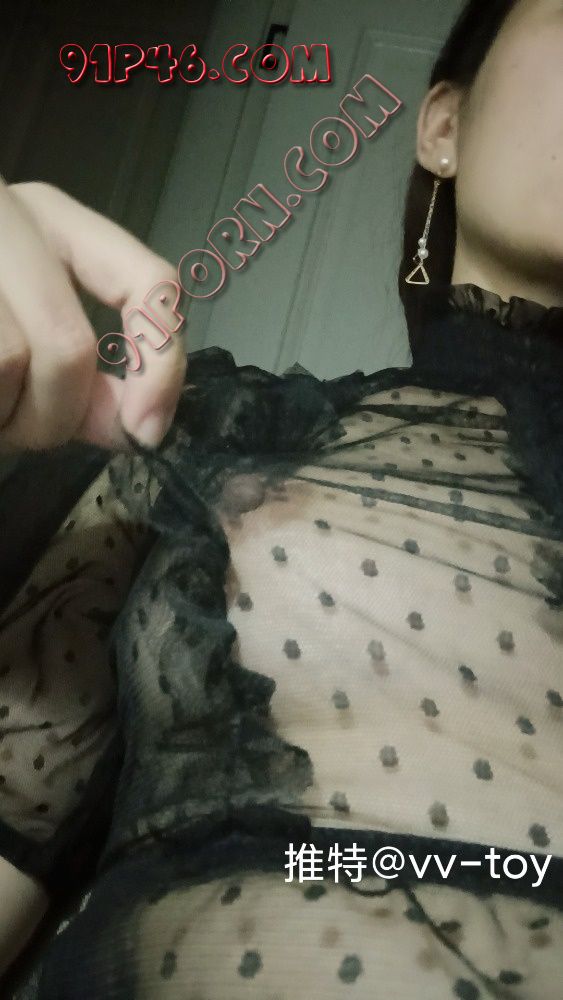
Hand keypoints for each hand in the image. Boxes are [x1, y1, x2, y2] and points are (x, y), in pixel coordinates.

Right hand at [0, 178, 186, 451]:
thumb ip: (84, 377)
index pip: (146, 281)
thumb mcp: (24, 324)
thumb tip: (137, 428)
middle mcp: (3, 215)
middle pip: (66, 349)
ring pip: (3, 364)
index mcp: (48, 219)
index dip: (162, 364)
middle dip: (49, 419)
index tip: (147, 432)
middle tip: (14, 427)